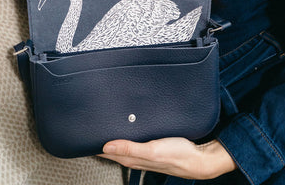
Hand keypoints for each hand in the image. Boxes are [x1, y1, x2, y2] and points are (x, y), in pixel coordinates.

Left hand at [99, 138, 236, 179]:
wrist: (199, 159)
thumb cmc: (178, 155)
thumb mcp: (152, 151)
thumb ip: (130, 148)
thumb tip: (107, 146)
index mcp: (133, 159)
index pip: (107, 152)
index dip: (95, 144)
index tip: (84, 135)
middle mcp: (136, 157)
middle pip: (113, 149)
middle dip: (101, 140)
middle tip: (90, 127)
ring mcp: (144, 153)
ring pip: (123, 146)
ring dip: (113, 138)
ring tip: (104, 127)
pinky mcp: (152, 149)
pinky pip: (134, 143)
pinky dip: (126, 137)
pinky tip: (126, 130)